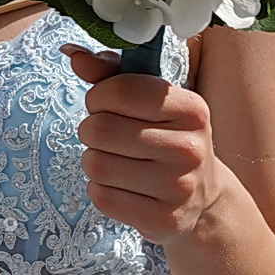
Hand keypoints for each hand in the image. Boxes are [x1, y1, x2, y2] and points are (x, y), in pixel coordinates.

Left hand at [62, 43, 229, 246]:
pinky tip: (121, 186)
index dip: (98, 95)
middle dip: (91, 129)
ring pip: (96, 164)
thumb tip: (72, 54)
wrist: (202, 198)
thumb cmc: (167, 137)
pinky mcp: (163, 219)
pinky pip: (102, 197)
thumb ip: (112, 75)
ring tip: (115, 160)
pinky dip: (100, 189)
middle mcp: (190, 147)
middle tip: (106, 135)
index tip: (103, 103)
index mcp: (192, 109)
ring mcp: (178, 187)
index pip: (122, 91)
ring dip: (94, 160)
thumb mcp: (152, 102)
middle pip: (101, 129)